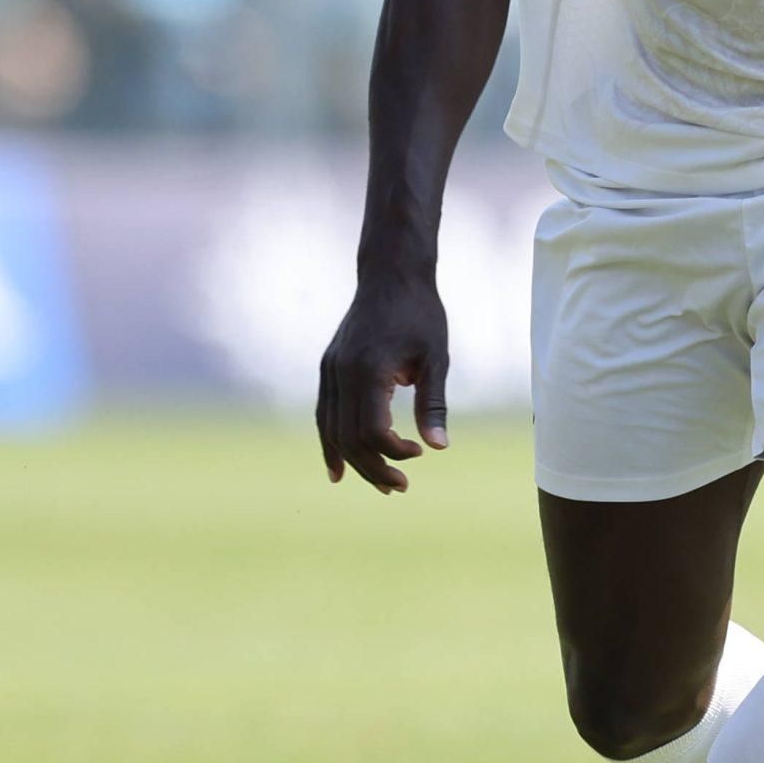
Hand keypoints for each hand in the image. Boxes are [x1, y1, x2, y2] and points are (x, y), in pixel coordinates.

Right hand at [316, 272, 449, 492]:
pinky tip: (339, 468)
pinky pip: (324, 414)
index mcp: (369, 369)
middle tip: (401, 487)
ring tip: (381, 484)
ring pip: (332, 430)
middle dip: (374, 468)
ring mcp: (329, 370)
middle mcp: (341, 373)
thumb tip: (439, 448)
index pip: (373, 430)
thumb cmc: (420, 314)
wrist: (391, 275)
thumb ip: (434, 404)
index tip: (419, 454)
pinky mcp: (327, 367)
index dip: (394, 451)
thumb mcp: (436, 358)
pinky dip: (330, 443)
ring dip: (354, 462)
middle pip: (349, 438)